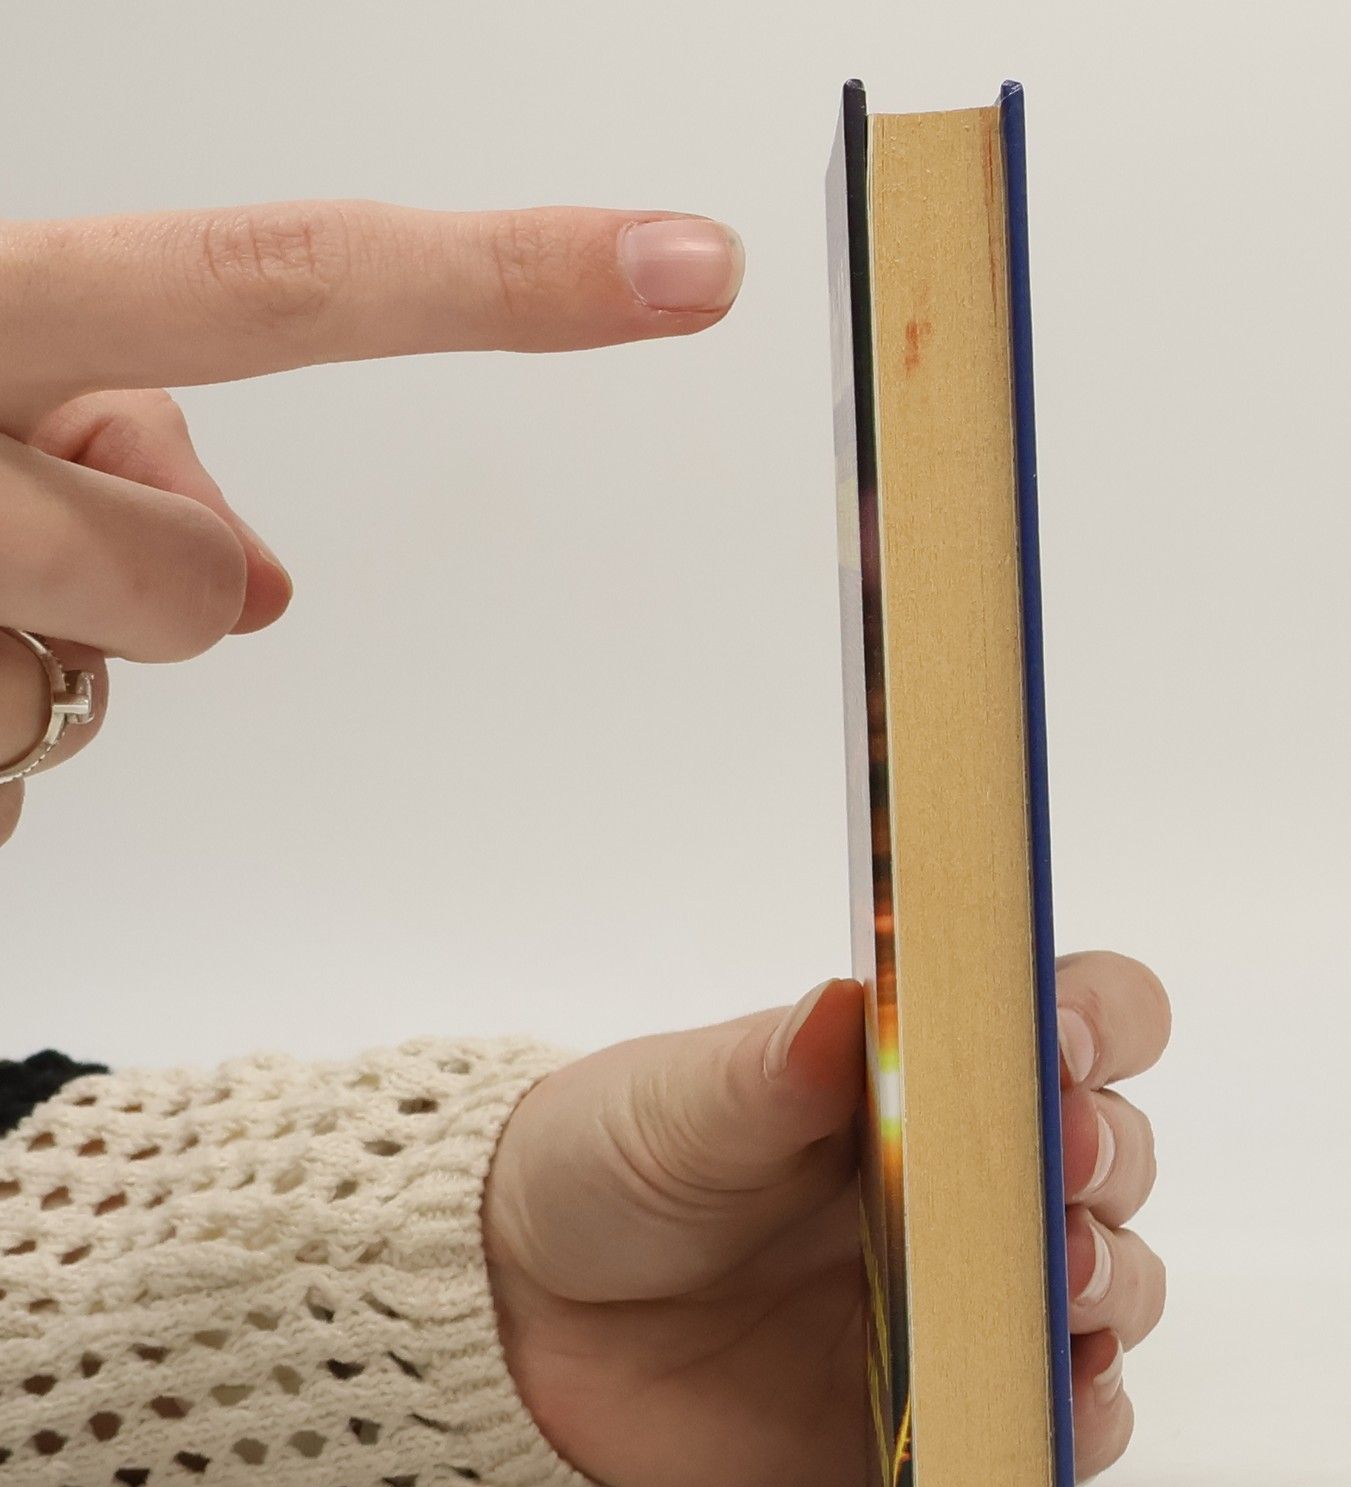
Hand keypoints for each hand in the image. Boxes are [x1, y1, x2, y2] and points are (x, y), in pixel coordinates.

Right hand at [0, 199, 744, 843]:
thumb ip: (116, 428)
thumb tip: (255, 577)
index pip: (281, 277)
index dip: (507, 283)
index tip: (694, 267)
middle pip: (180, 579)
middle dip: (144, 587)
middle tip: (33, 539)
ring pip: (89, 690)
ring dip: (29, 651)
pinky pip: (5, 768)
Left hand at [484, 953, 1171, 1486]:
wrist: (539, 1319)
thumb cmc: (620, 1168)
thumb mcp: (677, 1104)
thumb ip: (769, 1068)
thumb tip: (847, 1012)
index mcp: (932, 1071)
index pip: (1078, 1012)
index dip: (1094, 1016)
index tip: (1056, 1039)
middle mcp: (979, 1178)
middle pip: (1116, 1150)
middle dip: (1107, 1155)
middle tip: (1061, 1165)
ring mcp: (976, 1298)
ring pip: (1114, 1281)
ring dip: (1111, 1278)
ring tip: (1057, 1283)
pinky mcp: (956, 1411)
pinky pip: (1065, 1421)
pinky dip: (1085, 1414)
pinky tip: (1059, 1398)